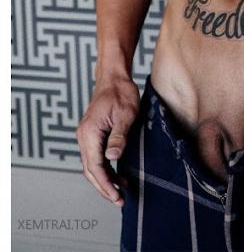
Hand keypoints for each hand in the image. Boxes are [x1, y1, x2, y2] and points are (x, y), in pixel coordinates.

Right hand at [76, 75, 139, 206]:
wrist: (114, 77)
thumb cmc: (121, 92)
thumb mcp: (125, 115)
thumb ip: (119, 137)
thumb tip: (113, 159)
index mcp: (89, 133)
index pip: (94, 166)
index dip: (105, 184)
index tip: (116, 196)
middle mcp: (84, 136)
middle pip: (90, 170)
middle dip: (103, 187)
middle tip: (119, 200)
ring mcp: (87, 135)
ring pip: (93, 165)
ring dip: (105, 179)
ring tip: (120, 192)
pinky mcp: (93, 134)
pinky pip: (96, 156)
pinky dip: (106, 168)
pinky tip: (118, 175)